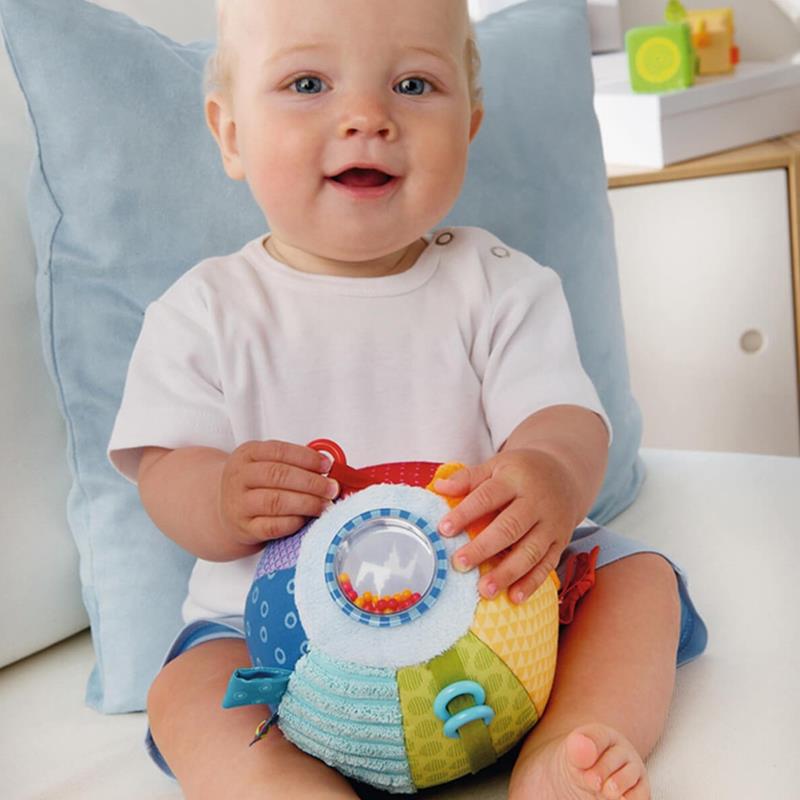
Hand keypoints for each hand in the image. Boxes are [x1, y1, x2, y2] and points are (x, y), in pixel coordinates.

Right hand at [218, 440, 338, 546]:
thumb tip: (328, 467)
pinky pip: (272, 526)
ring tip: (324, 504)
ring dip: (306, 503)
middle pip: (277, 475)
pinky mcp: (244, 528)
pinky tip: (306, 518)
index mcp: (247, 454)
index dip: (306, 458)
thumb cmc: (255, 484)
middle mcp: (239, 477)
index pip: (279, 451)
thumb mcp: (266, 462)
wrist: (226, 510)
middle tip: (331, 488)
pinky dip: (294, 522)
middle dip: (310, 482)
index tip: (327, 465)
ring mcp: (239, 504)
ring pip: (275, 501)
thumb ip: (294, 462)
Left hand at [435, 448, 580, 603]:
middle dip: (484, 548)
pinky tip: (514, 597)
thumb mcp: (496, 466)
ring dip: (507, 573)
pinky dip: (532, 583)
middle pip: (510, 527)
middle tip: (459, 564)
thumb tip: (439, 487)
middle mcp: (536, 502)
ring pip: (530, 551)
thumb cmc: (521, 472)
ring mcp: (552, 524)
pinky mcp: (561, 541)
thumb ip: (468, 478)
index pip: (487, 497)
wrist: (565, 475)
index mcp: (516, 479)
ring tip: (484, 590)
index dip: (465, 513)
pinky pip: (547, 564)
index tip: (444, 530)